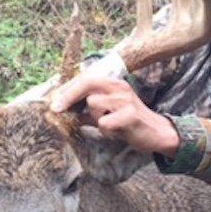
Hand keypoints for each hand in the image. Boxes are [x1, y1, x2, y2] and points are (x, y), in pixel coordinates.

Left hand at [50, 74, 180, 157]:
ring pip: (93, 106)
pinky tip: (117, 132)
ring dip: (94, 119)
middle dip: (69, 96)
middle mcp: (119, 87)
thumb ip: (87, 111)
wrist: (156, 133)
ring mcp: (126, 100)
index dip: (67, 89)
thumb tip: (63, 110)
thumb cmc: (128, 123)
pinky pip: (104, 123)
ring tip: (108, 125)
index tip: (54, 101)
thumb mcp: (106, 113)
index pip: (86, 78)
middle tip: (56, 109)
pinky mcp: (130, 115)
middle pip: (87, 84)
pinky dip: (105, 131)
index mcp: (114, 83)